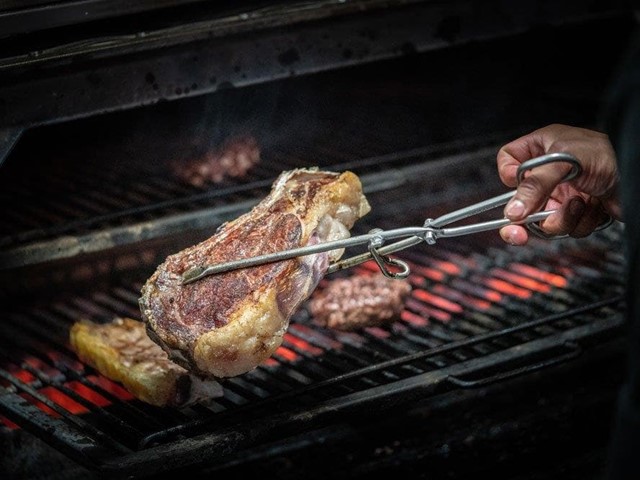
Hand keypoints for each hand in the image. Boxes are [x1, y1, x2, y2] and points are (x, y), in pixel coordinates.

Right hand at [497, 124, 621, 244]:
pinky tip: (593, 207)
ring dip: (561, 217)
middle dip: (523, 218)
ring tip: (580, 203)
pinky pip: (565, 228)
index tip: (514, 184)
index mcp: (543, 148)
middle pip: (520, 199)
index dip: (508, 175)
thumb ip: (535, 185)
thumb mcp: (565, 162)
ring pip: (543, 219)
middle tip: (517, 233)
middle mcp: (550, 172)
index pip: (508, 160)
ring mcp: (562, 193)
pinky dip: (579, 222)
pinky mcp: (577, 212)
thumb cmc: (610, 155)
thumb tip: (512, 209)